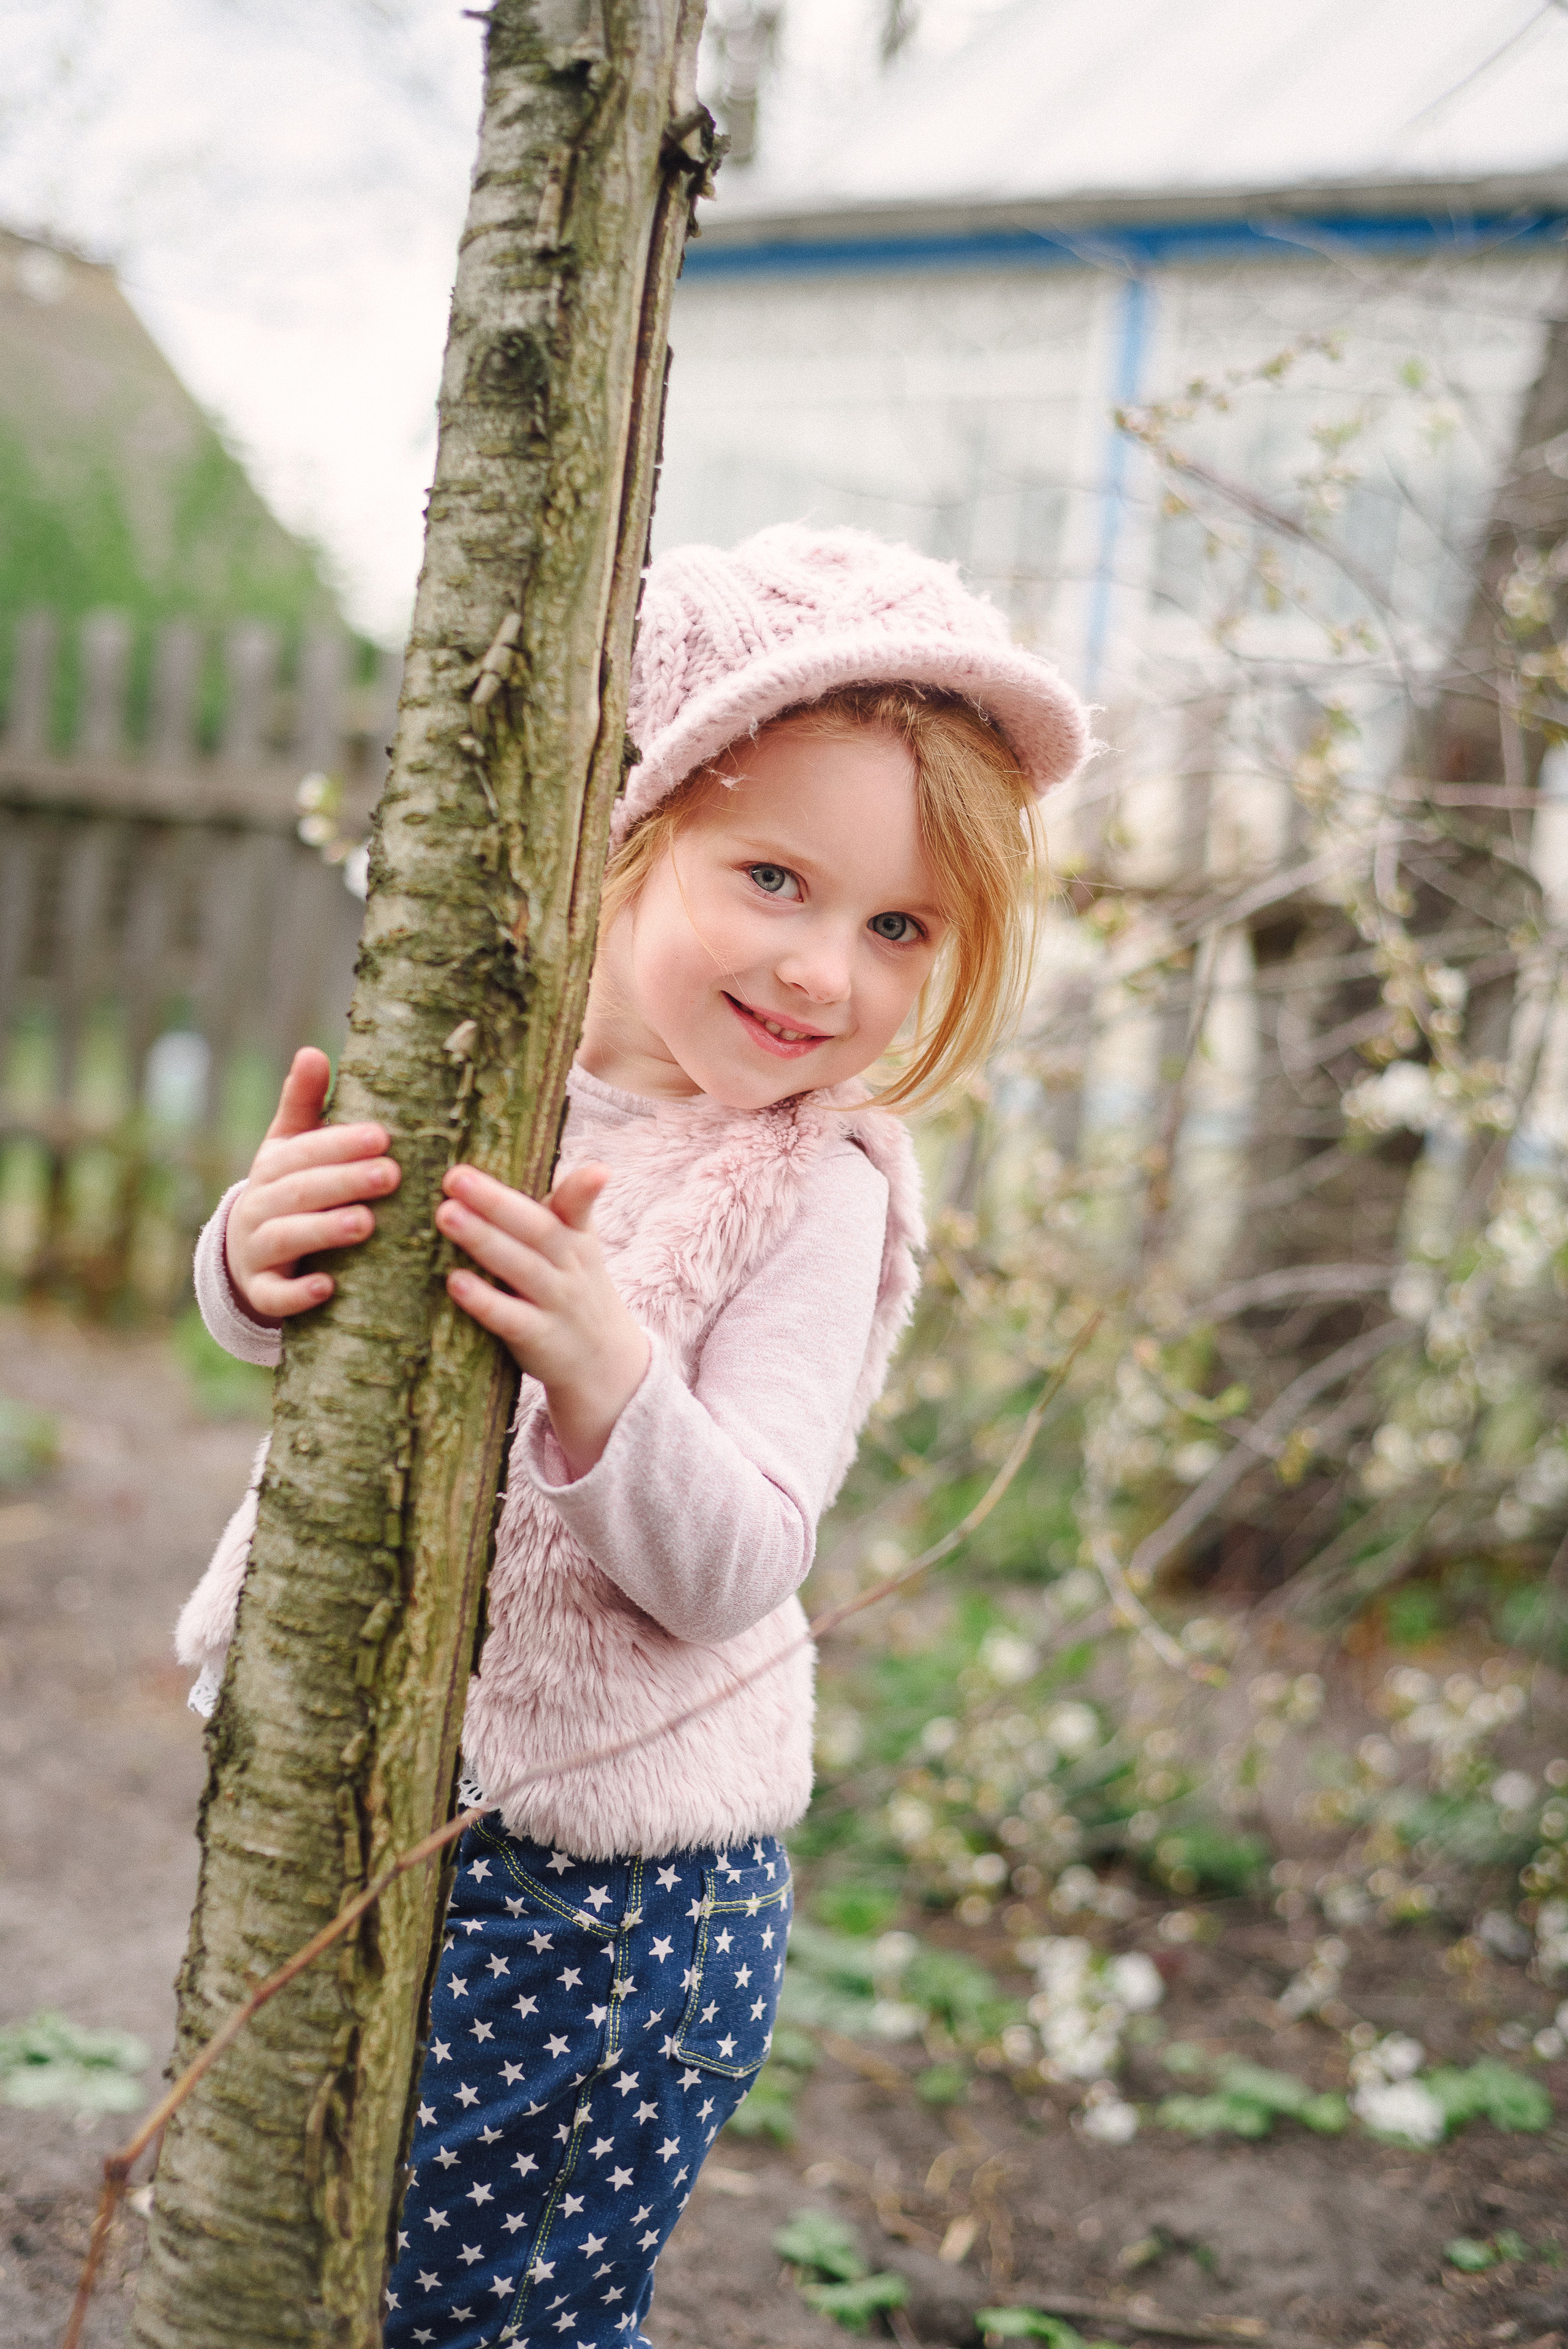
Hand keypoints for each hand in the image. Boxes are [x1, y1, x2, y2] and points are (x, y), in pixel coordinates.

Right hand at [225, 1048, 400, 1321]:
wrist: (251, 1253)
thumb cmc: (289, 1189)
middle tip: (391, 1175)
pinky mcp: (262, 1290)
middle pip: (301, 1192)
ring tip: (364, 1224)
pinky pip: (275, 1296)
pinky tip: (327, 1287)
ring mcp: (258, 1250)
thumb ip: (303, 1103)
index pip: (304, 1151)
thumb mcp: (291, 1146)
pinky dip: (298, 1294)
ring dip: (324, 1230)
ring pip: (287, 1238)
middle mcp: (260, 1205)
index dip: (341, 1144)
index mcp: (272, 1166)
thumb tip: (312, 1051)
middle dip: (345, 1182)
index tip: (383, 1137)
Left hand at [436, 1161, 649, 1477]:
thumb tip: (487, 1166)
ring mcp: (557, 1303)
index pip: (580, 1207)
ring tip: (446, 1216)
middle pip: (537, 1230)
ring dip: (483, 1240)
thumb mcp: (573, 1247)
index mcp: (576, 1236)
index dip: (586, 1188)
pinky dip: (483, 1300)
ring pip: (521, 1268)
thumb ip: (546, 1210)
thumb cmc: (570, 1287)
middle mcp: (570, 1266)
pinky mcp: (540, 1338)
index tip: (597, 1171)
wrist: (601, 1360)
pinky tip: (454, 1282)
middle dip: (496, 1201)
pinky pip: (510, 1317)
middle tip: (455, 1177)